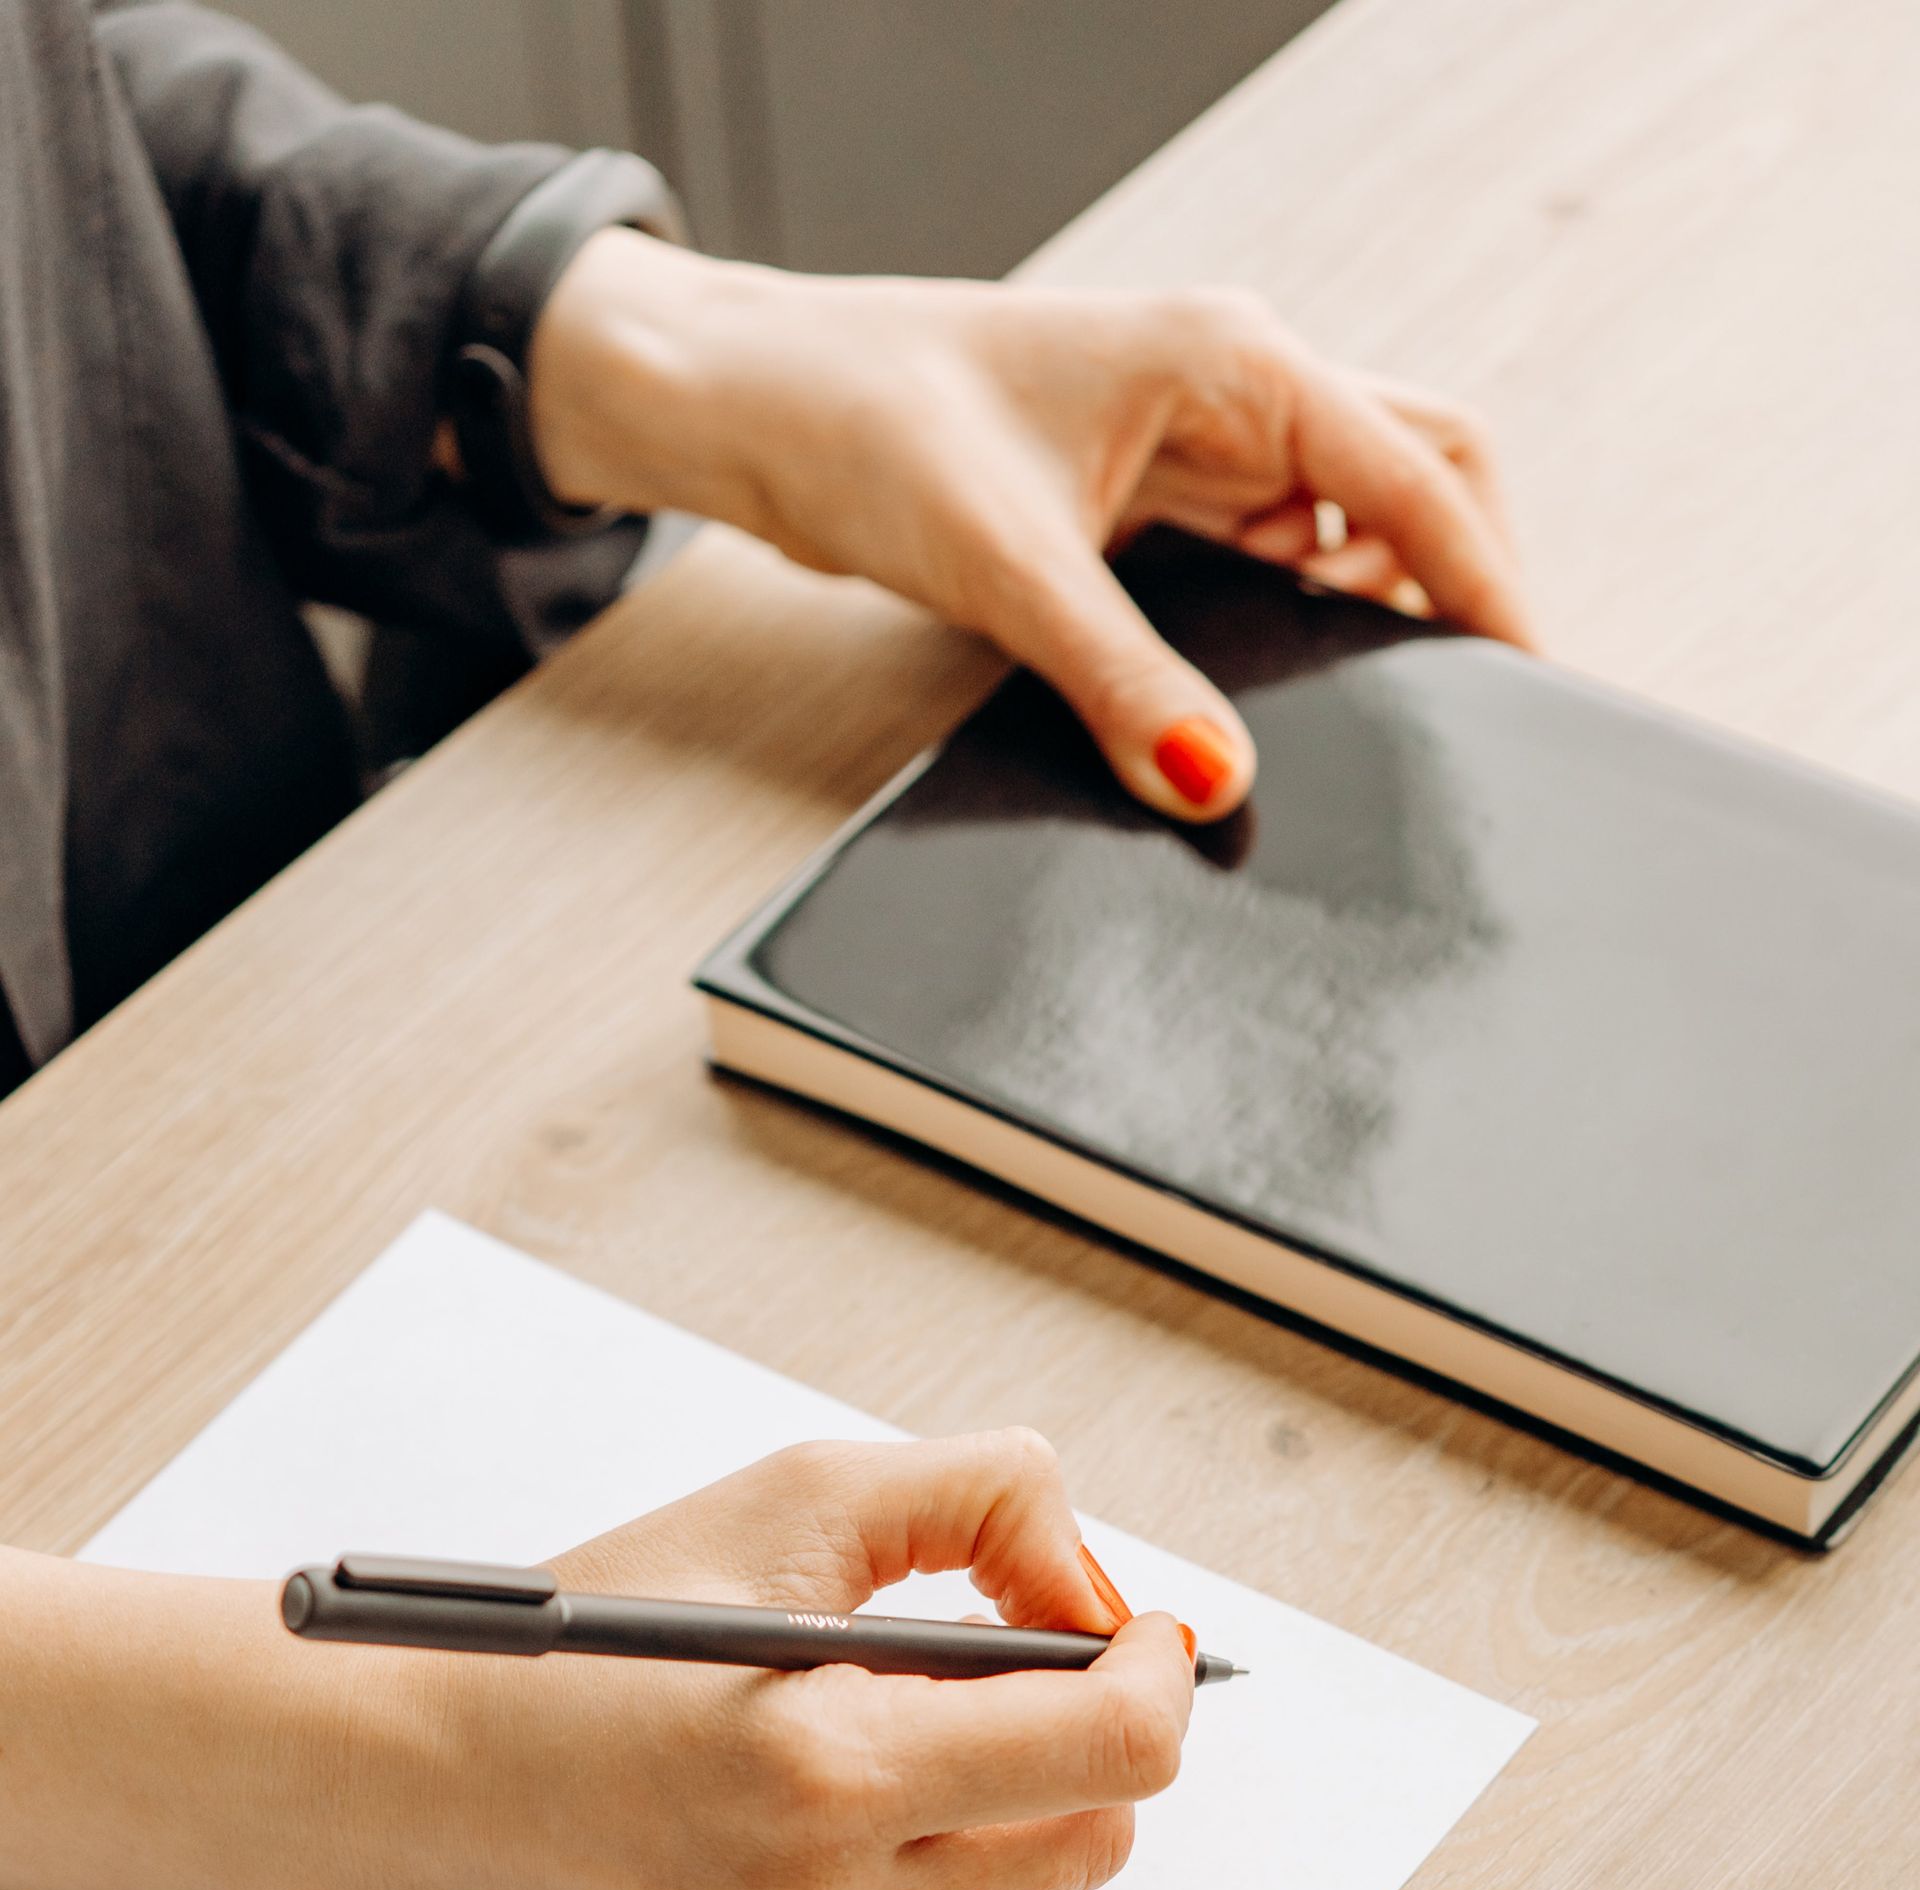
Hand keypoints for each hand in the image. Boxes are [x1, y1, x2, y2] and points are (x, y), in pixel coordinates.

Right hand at [413, 1430, 1192, 1889]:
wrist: (423, 1794)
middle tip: (1009, 1667)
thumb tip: (1098, 1590)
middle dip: (1086, 1738)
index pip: (1116, 1749)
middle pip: (1102, 1834)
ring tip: (896, 1738)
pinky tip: (846, 1822)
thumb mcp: (787, 1504)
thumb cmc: (587, 1646)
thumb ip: (981, 1500)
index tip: (1135, 1632)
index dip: (1156, 1673)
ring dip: (1018, 1809)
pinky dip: (947, 1877)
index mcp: (830, 1770)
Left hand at [529, 231, 1534, 821]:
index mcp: (1231, 360)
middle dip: (1454, 585)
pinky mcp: (1150, 499)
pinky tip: (1267, 697)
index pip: (1418, 471)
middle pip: (1416, 481)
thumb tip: (1212, 781)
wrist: (757, 410)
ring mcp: (1196, 445)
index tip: (1529, 677)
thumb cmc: (864, 421)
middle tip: (1462, 706)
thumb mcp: (1007, 568)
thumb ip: (1122, 680)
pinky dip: (1290, 626)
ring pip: (1345, 528)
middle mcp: (1234, 390)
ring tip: (1369, 716)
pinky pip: (1265, 562)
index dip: (1487, 582)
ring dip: (1367, 613)